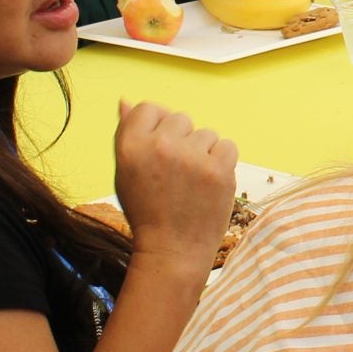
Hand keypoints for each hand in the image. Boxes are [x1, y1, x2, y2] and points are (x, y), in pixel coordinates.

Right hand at [110, 100, 236, 269]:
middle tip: (175, 173)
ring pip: (206, 133)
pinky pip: (227, 146)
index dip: (156, 128)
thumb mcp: (125, 172)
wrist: (172, 251)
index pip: (149, 108)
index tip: (159, 152)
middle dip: (181, 140)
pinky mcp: (219, 169)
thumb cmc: (147, 211)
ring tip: (191, 182)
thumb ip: (128, 134)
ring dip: (203, 152)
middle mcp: (160, 146)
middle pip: (180, 118)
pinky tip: (208, 184)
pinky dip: (222, 163)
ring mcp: (191, 157)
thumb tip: (126, 100)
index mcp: (130, 145)